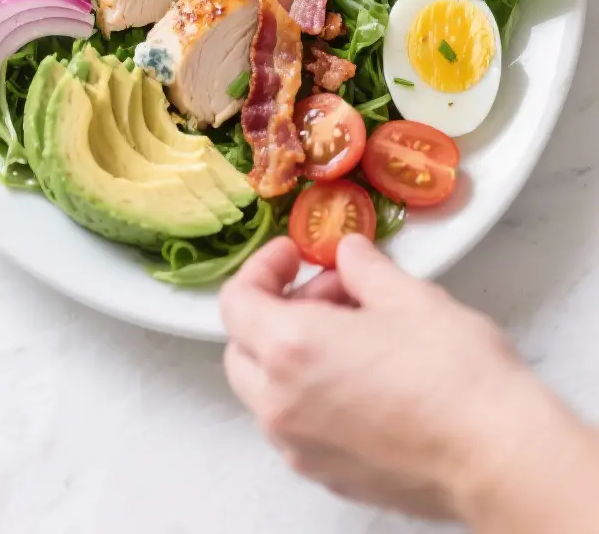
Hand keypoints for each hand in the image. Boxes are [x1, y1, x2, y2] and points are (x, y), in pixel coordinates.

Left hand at [221, 235, 594, 524]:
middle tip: (330, 292)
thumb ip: (364, 268)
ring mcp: (302, 449)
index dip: (263, 269)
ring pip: (267, 393)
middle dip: (276, 312)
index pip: (236, 302)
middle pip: (242, 349)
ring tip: (356, 334)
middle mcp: (281, 405)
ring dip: (292, 356)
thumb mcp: (408, 296)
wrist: (497, 456)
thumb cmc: (454, 375)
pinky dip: (312, 395)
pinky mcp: (330, 477)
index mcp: (290, 349)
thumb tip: (350, 254)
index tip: (294, 256)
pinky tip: (365, 377)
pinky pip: (298, 427)